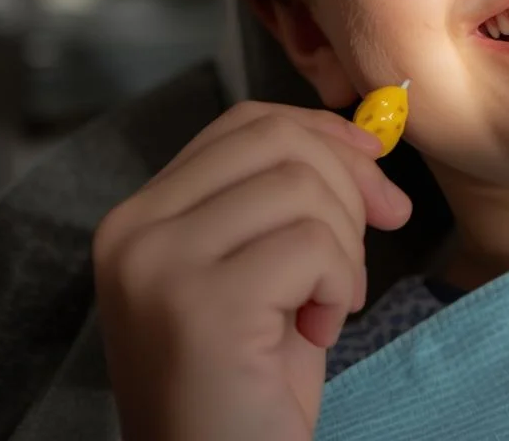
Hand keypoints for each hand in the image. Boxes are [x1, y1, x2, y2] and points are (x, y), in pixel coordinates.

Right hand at [93, 101, 411, 440]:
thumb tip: (369, 142)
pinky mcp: (199, 304)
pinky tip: (319, 332)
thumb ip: (288, 200)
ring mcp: (158, 264)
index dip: (323, 133)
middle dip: (348, 183)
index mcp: (141, 216)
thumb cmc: (248, 385)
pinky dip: (341, 284)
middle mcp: (134, 230)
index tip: (374, 166)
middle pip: (277, 140)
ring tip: (326, 306)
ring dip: (345, 248)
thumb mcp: (263, 271)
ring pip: (301, 187)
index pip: (244, 124)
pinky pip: (313, 245)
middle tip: (362, 251)